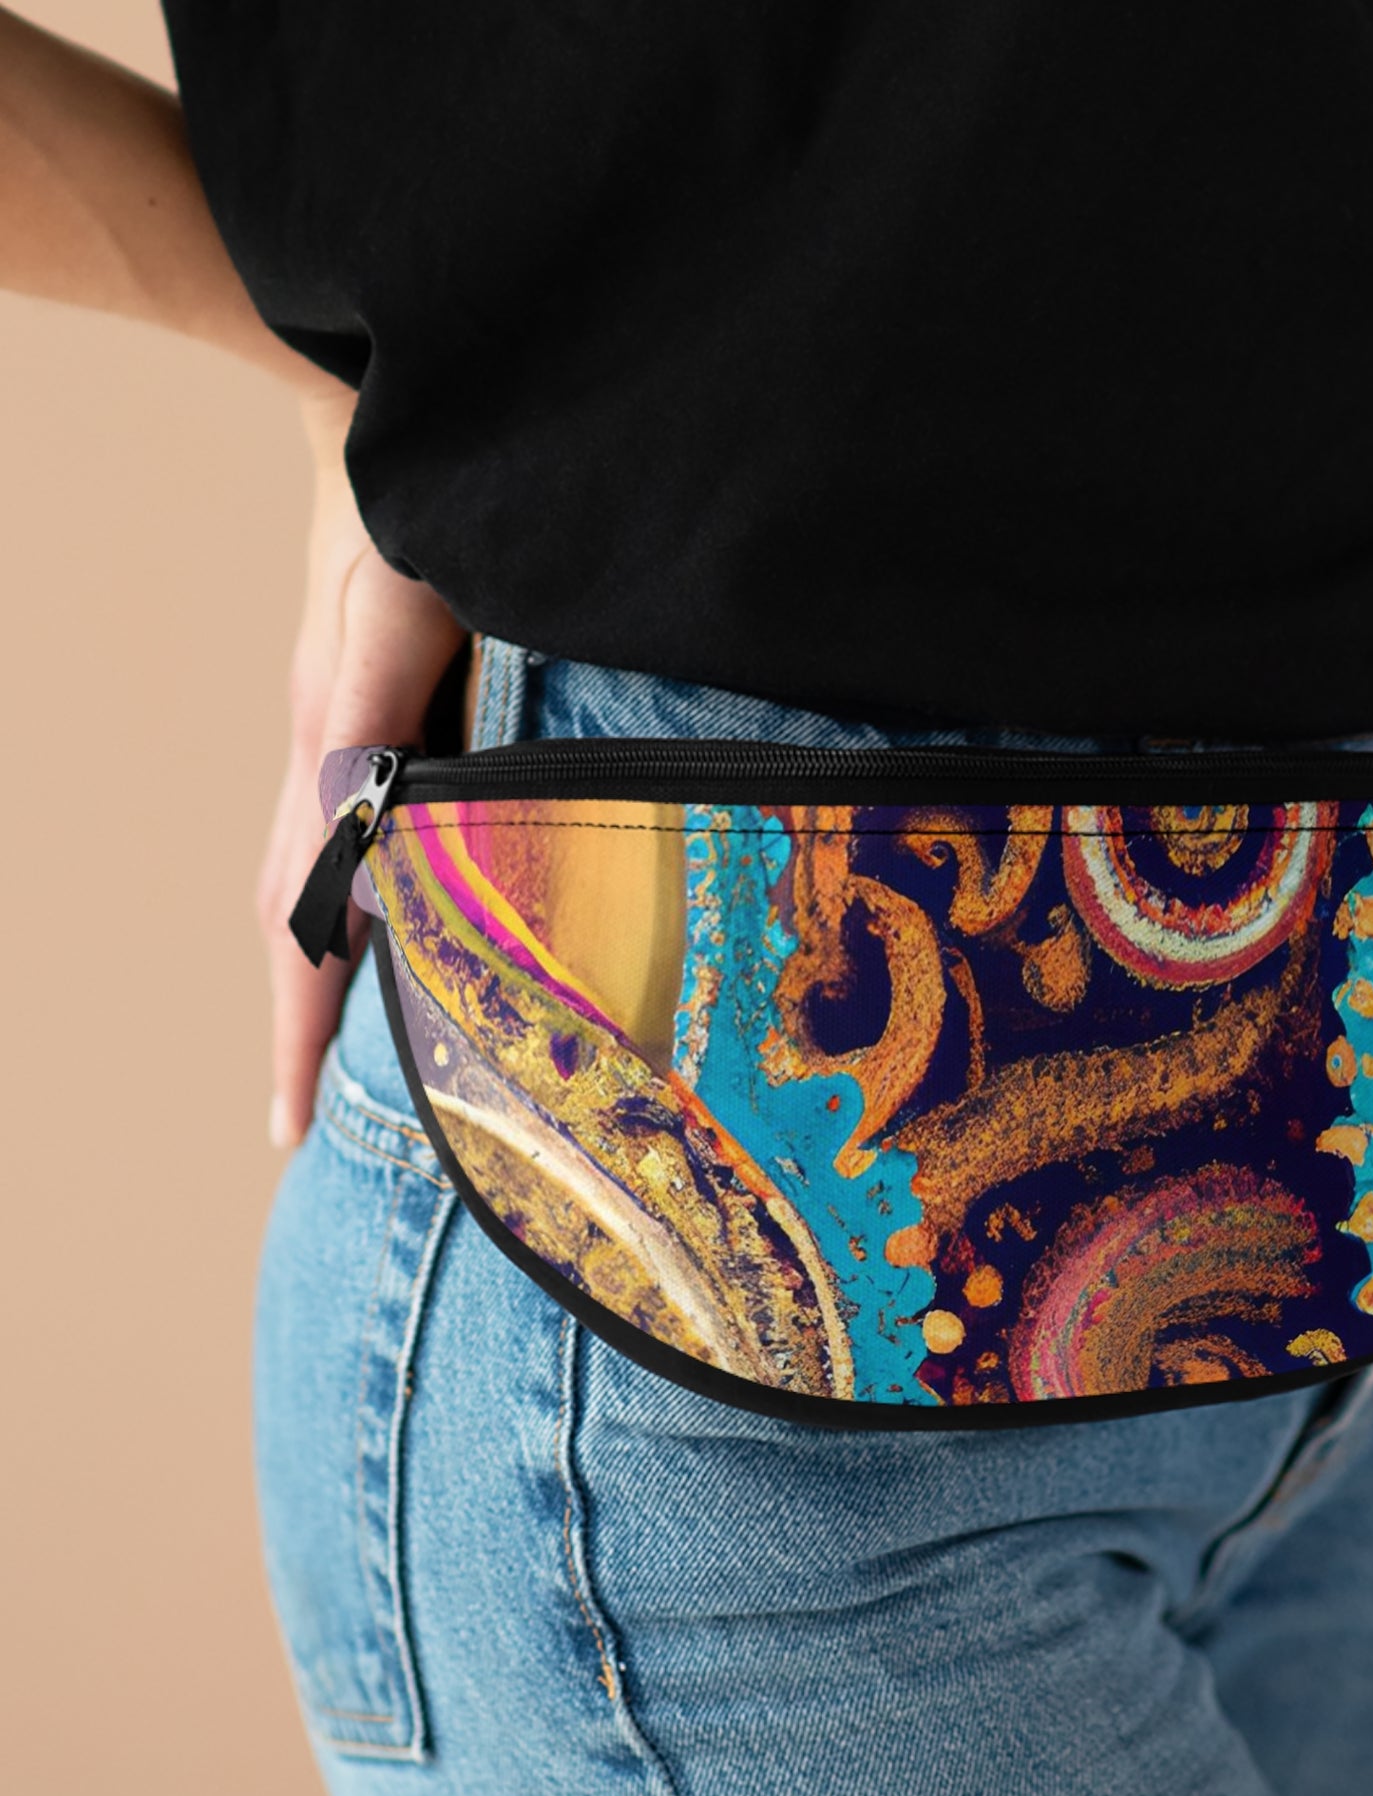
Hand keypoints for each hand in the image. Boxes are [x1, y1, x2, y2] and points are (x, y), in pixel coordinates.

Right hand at [258, 388, 466, 1147]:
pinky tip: (391, 925)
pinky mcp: (377, 709)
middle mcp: (329, 755)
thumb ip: (372, 714)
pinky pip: (352, 831)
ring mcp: (346, 734)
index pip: (300, 919)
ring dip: (321, 973)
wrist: (379, 408)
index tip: (289, 1126)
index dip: (298, 1026)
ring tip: (335, 1058)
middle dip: (299, 1026)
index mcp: (332, 751)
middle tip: (302, 1127)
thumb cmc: (401, 501)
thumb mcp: (395, 604)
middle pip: (294, 919)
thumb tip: (354, 840)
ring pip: (315, 880)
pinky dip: (352, 902)